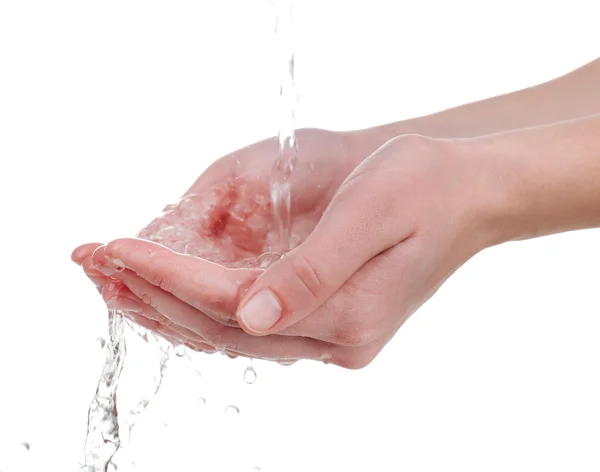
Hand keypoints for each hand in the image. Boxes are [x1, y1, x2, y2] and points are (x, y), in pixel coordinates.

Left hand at [75, 133, 498, 367]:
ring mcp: (333, 336)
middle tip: (98, 264)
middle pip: (225, 327)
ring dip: (171, 304)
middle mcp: (337, 339)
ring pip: (232, 331)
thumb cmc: (423, 190)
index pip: (236, 304)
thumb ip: (312, 271)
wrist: (466, 194)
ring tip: (117, 279)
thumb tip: (250, 314)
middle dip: (156, 294)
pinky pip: (249, 321)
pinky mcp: (328, 320)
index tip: (120, 248)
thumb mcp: (371, 215)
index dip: (172, 277)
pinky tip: (172, 289)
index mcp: (349, 316)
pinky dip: (203, 305)